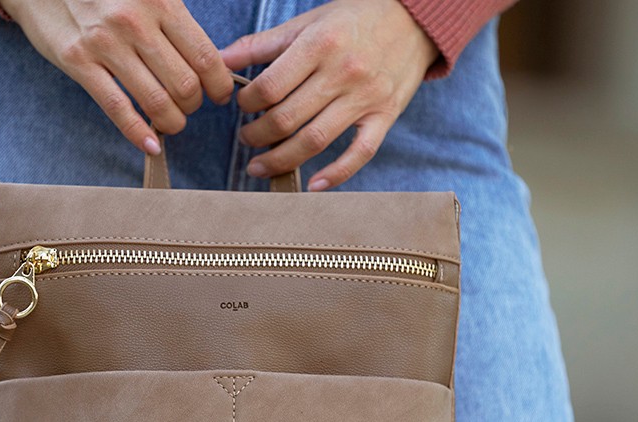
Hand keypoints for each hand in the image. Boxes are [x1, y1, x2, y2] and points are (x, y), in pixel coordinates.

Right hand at [0, 0, 234, 154]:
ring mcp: (105, 43)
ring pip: (156, 103)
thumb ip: (175, 23)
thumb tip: (210, 63)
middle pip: (185, 86)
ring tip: (170, 122)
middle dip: (194, 107)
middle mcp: (135, 22)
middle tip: (188, 106)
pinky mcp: (78, 61)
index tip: (219, 95)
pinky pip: (117, 109)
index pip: (206, 58)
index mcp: (160, 1)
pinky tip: (151, 145)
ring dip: (171, 123)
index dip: (219, 86)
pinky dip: (139, 135)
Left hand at [219, 0, 438, 189]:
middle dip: (257, 136)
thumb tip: (223, 60)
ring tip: (259, 166)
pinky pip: (359, 154)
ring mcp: (365, 98)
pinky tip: (313, 185)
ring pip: (315, 141)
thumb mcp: (309, 22)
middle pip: (287, 118)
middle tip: (246, 139)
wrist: (414, 20)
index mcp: (320, 44)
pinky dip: (336, 174)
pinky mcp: (384, 117)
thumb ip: (265, 43)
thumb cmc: (355, 20)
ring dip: (281, 160)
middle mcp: (343, 72)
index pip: (270, 86)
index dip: (247, 102)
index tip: (242, 107)